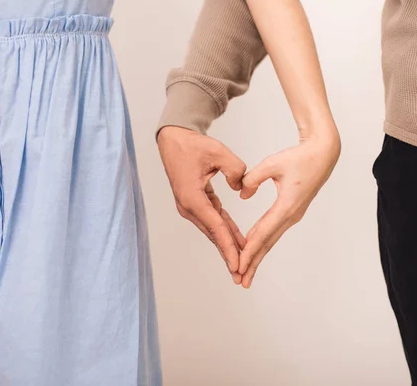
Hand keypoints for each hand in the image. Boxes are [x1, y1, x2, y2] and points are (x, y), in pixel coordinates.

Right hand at [158, 126, 246, 283]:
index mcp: (192, 198)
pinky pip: (213, 220)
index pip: (216, 227)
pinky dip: (225, 231)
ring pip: (213, 230)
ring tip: (242, 265)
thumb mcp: (218, 152)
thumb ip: (236, 170)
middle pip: (214, 235)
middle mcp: (189, 207)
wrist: (174, 140)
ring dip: (227, 246)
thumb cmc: (193, 145)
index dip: (229, 247)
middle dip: (228, 256)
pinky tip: (238, 242)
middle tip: (241, 276)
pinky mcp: (195, 203)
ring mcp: (190, 207)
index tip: (238, 264)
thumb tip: (241, 187)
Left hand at [238, 132, 340, 287]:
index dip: (249, 251)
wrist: (322, 154)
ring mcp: (292, 215)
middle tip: (240, 282)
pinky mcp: (292, 211)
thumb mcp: (272, 164)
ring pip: (271, 240)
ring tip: (245, 273)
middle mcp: (290, 215)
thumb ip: (253, 178)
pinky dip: (262, 243)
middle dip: (253, 263)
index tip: (238, 265)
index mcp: (286, 206)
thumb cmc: (299, 157)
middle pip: (267, 244)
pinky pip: (274, 231)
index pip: (263, 233)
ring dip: (257, 256)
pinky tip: (253, 250)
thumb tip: (241, 195)